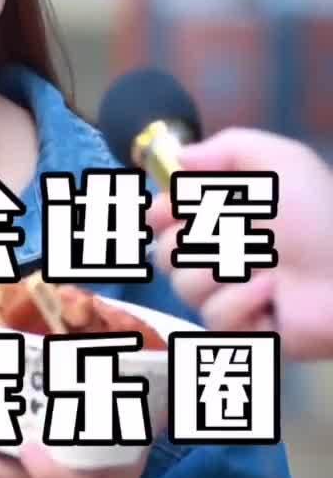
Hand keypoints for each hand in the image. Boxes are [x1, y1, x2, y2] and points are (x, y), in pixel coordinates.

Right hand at [148, 128, 332, 360]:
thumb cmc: (318, 216)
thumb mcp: (279, 163)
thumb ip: (226, 147)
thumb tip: (180, 159)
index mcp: (223, 213)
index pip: (163, 216)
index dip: (161, 212)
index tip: (172, 208)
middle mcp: (220, 252)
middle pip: (164, 253)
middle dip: (193, 240)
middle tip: (231, 232)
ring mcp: (228, 293)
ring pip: (184, 287)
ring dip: (222, 269)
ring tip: (262, 263)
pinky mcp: (240, 330)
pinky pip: (214, 319)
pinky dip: (242, 302)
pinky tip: (272, 294)